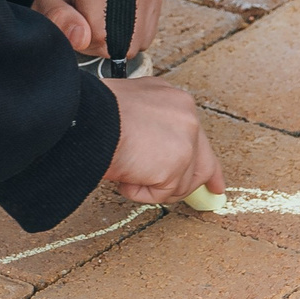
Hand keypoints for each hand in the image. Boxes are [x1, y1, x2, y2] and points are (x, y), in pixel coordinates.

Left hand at [32, 0, 159, 60]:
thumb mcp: (47, 0)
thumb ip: (59, 18)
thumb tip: (81, 38)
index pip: (100, 34)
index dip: (85, 40)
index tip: (75, 26)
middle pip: (123, 42)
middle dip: (101, 43)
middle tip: (86, 23)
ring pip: (136, 44)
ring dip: (115, 42)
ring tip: (100, 20)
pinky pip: (145, 38)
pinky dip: (129, 37)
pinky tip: (115, 21)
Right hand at [102, 73, 222, 205]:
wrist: (86, 118)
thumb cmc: (94, 114)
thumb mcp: (129, 109)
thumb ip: (149, 126)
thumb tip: (150, 155)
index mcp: (173, 100)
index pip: (196, 134)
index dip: (201, 158)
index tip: (213, 180)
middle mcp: (186, 115)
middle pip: (203, 162)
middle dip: (200, 184)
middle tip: (208, 198)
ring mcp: (185, 140)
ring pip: (181, 183)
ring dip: (154, 187)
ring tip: (128, 172)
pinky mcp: (177, 164)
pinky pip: (162, 194)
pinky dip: (140, 193)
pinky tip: (125, 177)